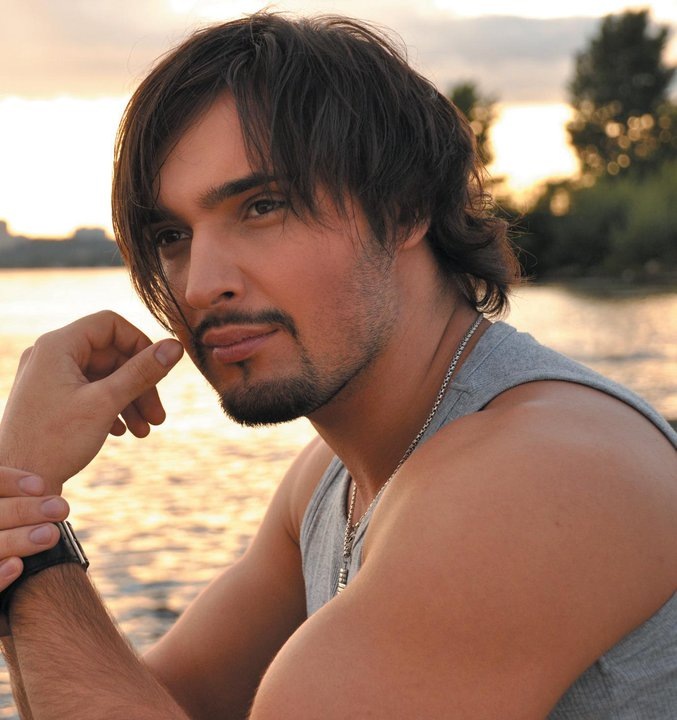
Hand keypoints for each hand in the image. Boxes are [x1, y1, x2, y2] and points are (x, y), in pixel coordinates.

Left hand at [0, 311, 183, 492]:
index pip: (110, 325)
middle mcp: (51, 355)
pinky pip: (91, 390)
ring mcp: (49, 376)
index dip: (140, 344)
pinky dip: (112, 407)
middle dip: (139, 384)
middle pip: (111, 354)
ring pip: (104, 375)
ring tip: (145, 430)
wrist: (21, 483)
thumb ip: (142, 372)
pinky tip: (122, 431)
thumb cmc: (55, 442)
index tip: (159, 371)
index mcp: (58, 346)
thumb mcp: (106, 403)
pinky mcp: (51, 397)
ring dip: (130, 400)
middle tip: (158, 416)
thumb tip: (176, 346)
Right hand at [0, 467, 68, 634]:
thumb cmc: (10, 539)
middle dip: (22, 511)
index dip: (8, 481)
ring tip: (51, 534)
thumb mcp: (12, 523)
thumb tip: (43, 487)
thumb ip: (15, 508)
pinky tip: (17, 567)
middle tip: (60, 508)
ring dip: (15, 540)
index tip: (42, 484)